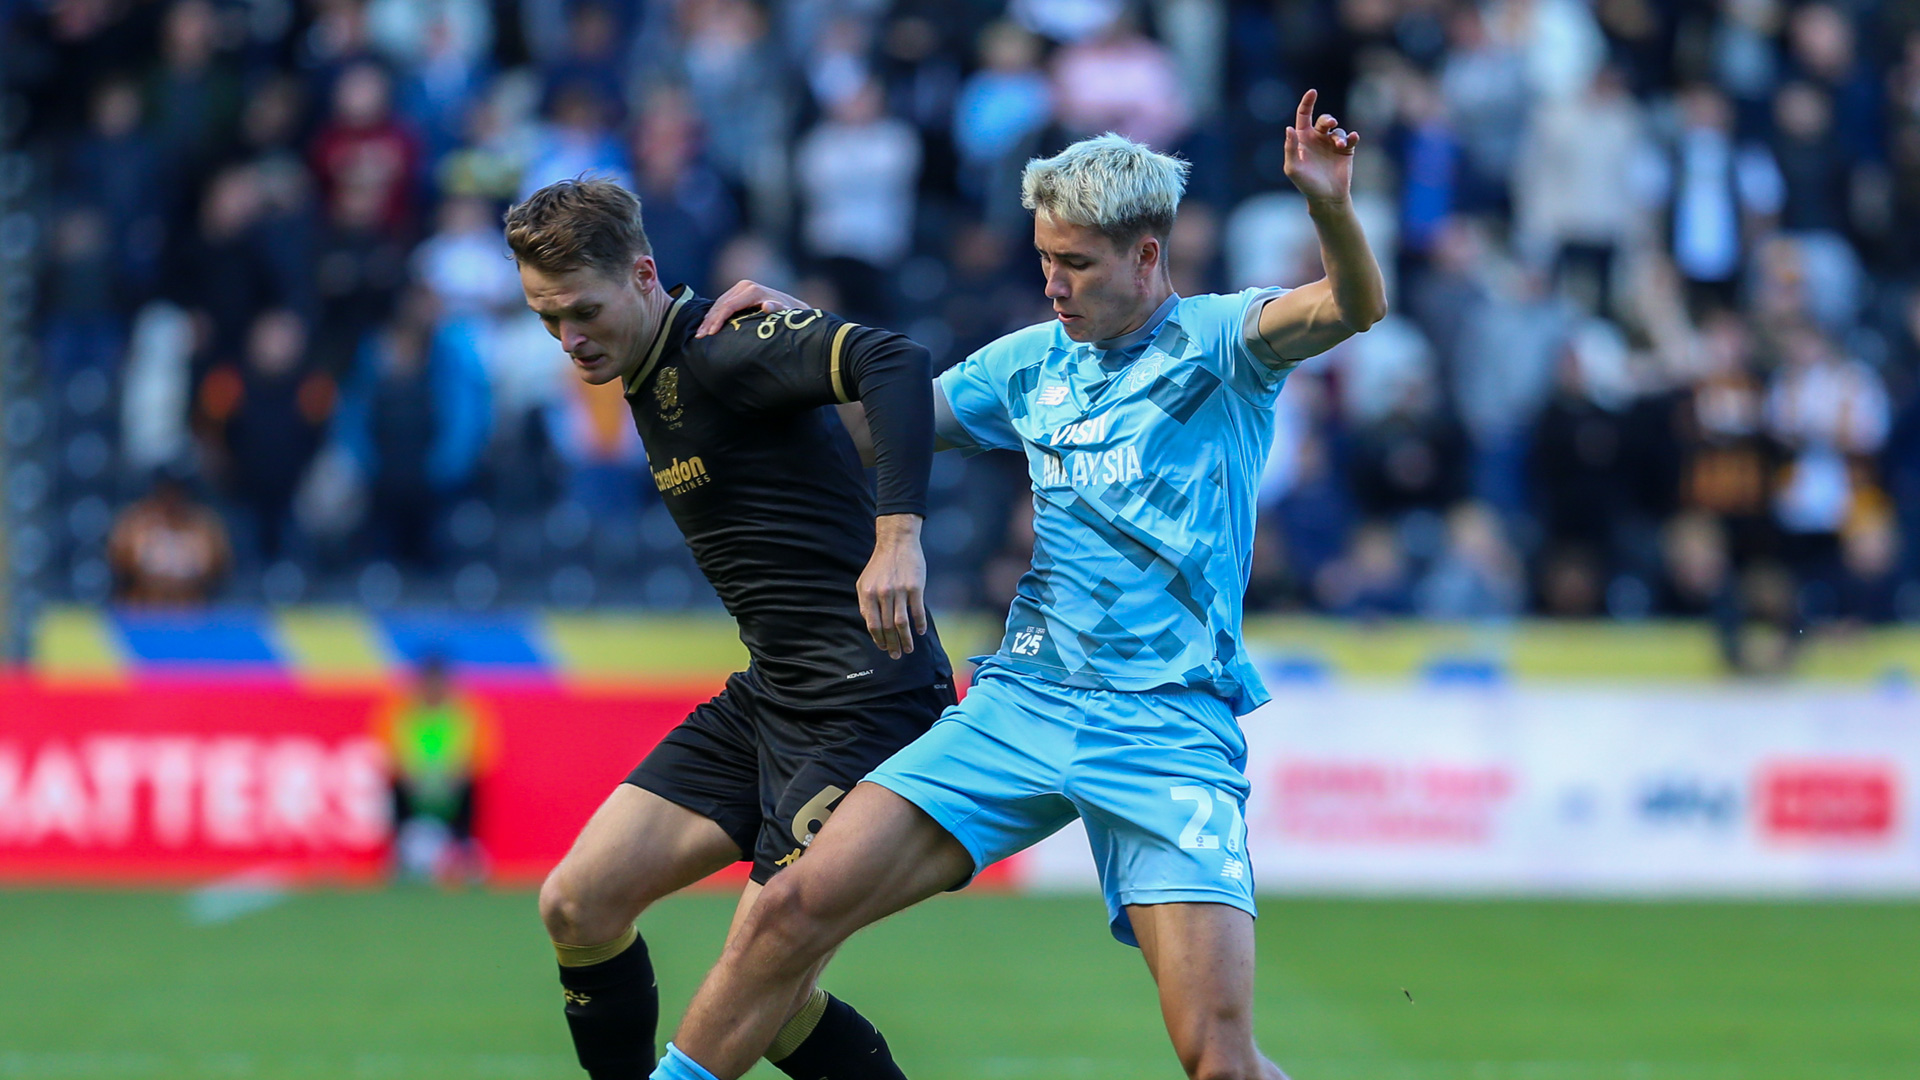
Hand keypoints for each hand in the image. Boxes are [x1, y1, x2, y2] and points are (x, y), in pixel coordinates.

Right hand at [695, 279, 808, 336]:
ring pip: (718, 303)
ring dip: (708, 318)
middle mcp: (745, 286)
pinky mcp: (738, 292)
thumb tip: (767, 306)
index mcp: (752, 290)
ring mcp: (740, 288)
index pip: (729, 306)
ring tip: (699, 334)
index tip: (711, 333)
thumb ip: (776, 309)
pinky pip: (722, 303)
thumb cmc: (788, 313)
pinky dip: (713, 314)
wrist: (790, 306)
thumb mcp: (784, 313)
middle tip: (700, 337)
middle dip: (709, 321)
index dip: (718, 320)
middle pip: (721, 304)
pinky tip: (706, 325)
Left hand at [858, 514, 927, 659]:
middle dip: (892, 644)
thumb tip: (870, 624)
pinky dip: (919, 624)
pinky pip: (917, 611)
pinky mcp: (915, 587)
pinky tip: (920, 632)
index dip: (878, 639)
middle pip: (888, 627)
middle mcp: (883, 594)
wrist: (897, 542)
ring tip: (909, 649)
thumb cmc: (880, 564)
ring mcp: (899, 591)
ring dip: (906, 639)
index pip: (873, 624)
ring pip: (902, 623)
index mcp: (868, 594)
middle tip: (896, 655)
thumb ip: (866, 603)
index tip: (884, 648)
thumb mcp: (865, 582)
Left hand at [1283, 89, 1358, 205]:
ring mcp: (1332, 144)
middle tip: (1330, 124)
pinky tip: (1352, 138)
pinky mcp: (1346, 150)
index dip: (1308, 102)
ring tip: (1339, 143)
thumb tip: (1288, 128)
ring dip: (1339, 134)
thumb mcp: (1293, 168)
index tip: (1313, 92)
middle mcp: (1318, 138)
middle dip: (1328, 119)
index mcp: (1303, 138)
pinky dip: (1353, 136)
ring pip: (1338, 130)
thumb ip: (1290, 148)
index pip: (1304, 115)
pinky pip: (1351, 137)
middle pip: (1324, 120)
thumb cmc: (1306, 183)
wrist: (1326, 197)